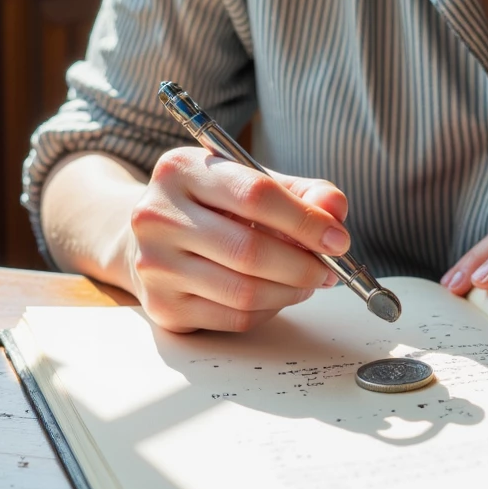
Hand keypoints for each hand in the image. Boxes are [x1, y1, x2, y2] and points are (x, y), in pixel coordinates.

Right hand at [121, 146, 350, 333]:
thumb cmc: (212, 206)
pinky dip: (269, 310)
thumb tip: (334, 209)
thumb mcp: (251, 181)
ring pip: (243, 291)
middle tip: (329, 268)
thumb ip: (301, 191)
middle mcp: (158, 216)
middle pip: (249, 250)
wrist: (150, 237)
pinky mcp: (162, 306)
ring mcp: (156, 265)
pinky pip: (233, 318)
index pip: (255, 195)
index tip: (337, 238)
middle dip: (303, 264)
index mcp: (181, 170)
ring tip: (308, 280)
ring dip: (290, 290)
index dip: (305, 221)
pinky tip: (278, 294)